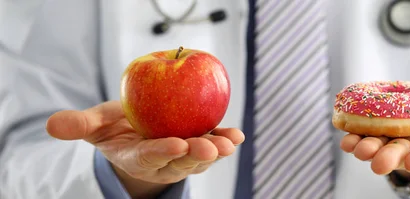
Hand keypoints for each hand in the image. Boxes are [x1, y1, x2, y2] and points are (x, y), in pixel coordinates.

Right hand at [45, 100, 244, 197]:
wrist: (137, 133)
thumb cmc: (117, 128)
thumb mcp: (96, 126)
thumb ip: (79, 125)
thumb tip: (52, 125)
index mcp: (137, 157)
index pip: (150, 157)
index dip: (162, 152)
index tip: (175, 145)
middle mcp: (164, 160)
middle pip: (181, 161)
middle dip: (195, 156)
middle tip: (207, 148)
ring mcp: (184, 156)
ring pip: (200, 157)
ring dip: (216, 151)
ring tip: (229, 143)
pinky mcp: (199, 146)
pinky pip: (214, 145)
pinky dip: (226, 140)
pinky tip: (238, 135)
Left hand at [340, 82, 409, 176]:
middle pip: (401, 154)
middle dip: (390, 157)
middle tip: (378, 161)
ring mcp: (395, 141)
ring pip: (379, 147)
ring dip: (367, 148)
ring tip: (357, 148)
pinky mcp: (378, 132)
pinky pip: (364, 135)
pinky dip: (354, 136)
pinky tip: (345, 136)